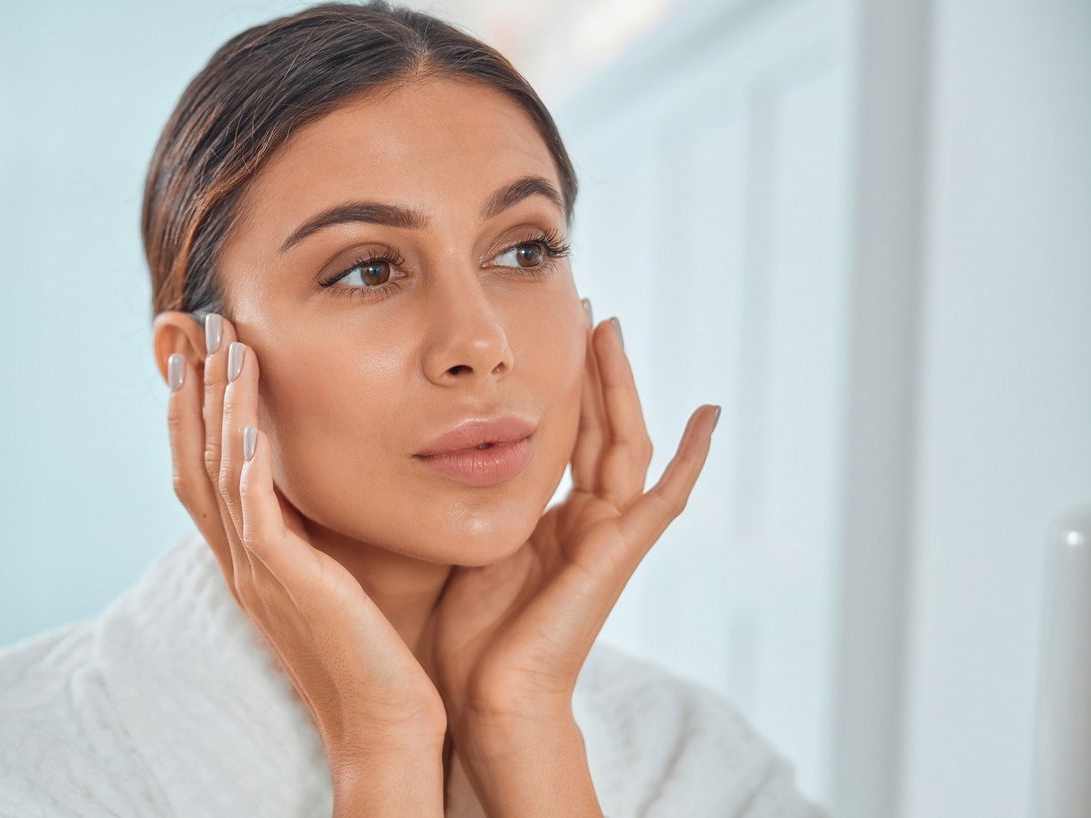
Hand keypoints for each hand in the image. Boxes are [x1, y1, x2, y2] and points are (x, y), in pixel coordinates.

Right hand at [165, 311, 447, 771]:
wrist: (384, 728)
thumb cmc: (373, 659)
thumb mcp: (335, 583)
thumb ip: (318, 538)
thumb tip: (328, 490)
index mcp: (250, 561)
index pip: (205, 471)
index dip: (195, 411)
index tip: (201, 353)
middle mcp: (240, 563)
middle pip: (193, 460)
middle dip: (190, 392)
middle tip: (192, 327)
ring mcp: (257, 574)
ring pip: (216, 474)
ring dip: (215, 406)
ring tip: (222, 344)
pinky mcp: (287, 583)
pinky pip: (253, 512)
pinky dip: (242, 460)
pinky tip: (245, 416)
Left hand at [428, 311, 719, 725]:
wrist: (491, 695)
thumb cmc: (469, 636)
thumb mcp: (464, 543)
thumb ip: (470, 499)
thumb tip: (432, 450)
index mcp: (549, 520)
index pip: (564, 436)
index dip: (561, 385)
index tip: (549, 332)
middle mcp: (585, 521)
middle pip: (597, 427)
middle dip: (591, 368)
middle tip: (585, 308)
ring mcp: (608, 534)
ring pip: (624, 441)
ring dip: (620, 385)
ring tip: (611, 329)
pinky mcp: (621, 552)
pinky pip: (666, 495)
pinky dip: (692, 456)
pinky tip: (709, 414)